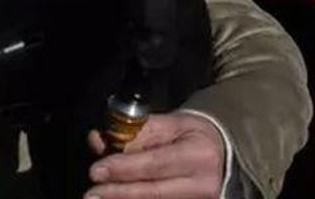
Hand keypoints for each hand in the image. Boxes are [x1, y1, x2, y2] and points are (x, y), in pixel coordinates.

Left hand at [84, 112, 224, 198]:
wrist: (224, 156)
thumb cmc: (192, 136)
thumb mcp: (169, 123)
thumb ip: (134, 132)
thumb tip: (100, 142)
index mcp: (198, 155)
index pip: (155, 164)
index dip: (124, 169)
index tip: (96, 171)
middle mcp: (203, 185)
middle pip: (154, 192)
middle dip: (118, 193)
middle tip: (90, 194)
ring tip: (97, 198)